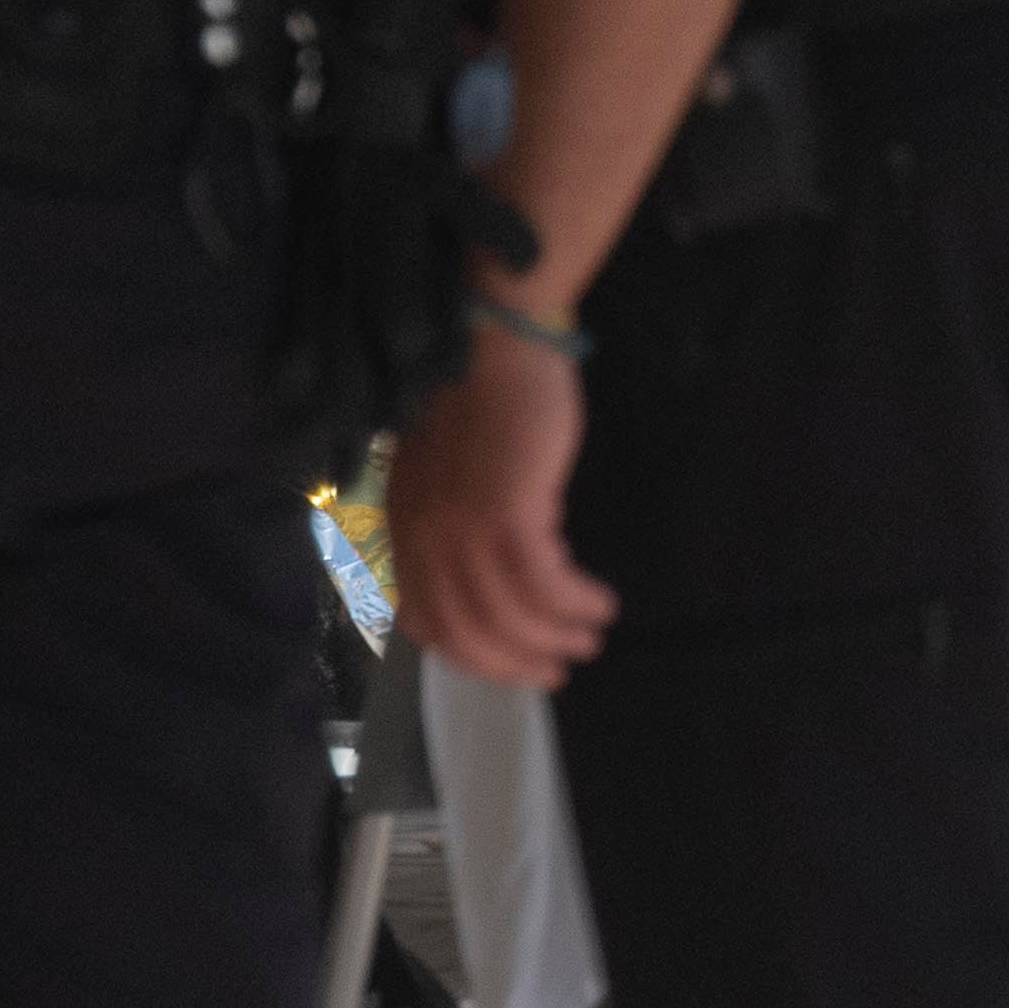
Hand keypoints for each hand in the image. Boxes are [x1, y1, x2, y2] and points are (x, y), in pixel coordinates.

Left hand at [384, 330, 615, 687]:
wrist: (492, 337)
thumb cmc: (482, 390)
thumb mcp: (450, 465)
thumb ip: (452, 514)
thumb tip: (484, 568)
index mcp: (407, 526)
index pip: (427, 620)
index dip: (473, 654)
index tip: (513, 661)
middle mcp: (426, 535)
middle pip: (466, 631)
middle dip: (515, 662)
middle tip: (558, 670)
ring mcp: (463, 527)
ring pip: (508, 616)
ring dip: (554, 637)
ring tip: (589, 636)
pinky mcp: (506, 512)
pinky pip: (544, 586)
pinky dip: (575, 605)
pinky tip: (602, 602)